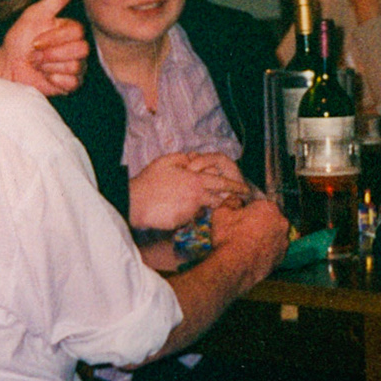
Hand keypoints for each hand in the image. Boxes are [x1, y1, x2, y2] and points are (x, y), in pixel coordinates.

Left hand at [0, 0, 88, 95]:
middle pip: (81, 49)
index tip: (35, 40)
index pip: (77, 32)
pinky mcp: (71, 84)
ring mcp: (76, 67)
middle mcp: (77, 48)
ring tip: (38, 64)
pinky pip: (72, 82)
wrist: (8, 67)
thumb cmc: (19, 40)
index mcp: (71, 31)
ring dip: (50, 66)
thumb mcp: (36, 14)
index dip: (55, 37)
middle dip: (52, 53)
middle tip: (36, 53)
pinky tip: (45, 76)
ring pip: (75, 66)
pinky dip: (54, 79)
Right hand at [129, 153, 251, 230]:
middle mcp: (196, 196)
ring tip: (192, 203)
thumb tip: (194, 158)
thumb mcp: (167, 161)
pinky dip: (187, 213)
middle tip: (235, 201)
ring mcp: (190, 211)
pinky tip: (175, 209)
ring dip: (203, 206)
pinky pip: (190, 217)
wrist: (135, 203)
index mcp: (195, 180)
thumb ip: (184, 158)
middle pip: (218, 199)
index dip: (235, 186)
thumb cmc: (150, 181)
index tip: (245, 189)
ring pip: (203, 209)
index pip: (221, 183)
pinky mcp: (182, 222)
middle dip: (229, 199)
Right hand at [209, 198, 289, 286]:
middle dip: (257, 224)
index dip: (246, 211)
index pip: (258, 205)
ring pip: (271, 235)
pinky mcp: (281, 258)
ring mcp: (284, 241)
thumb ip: (231, 201)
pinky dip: (264, 252)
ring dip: (262, 238)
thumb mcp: (222, 213)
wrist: (234, 267)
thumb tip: (237, 200)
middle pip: (268, 220)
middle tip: (241, 233)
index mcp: (269, 207)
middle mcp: (281, 222)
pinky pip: (272, 250)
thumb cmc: (228, 236)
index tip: (237, 219)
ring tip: (245, 246)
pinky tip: (251, 256)